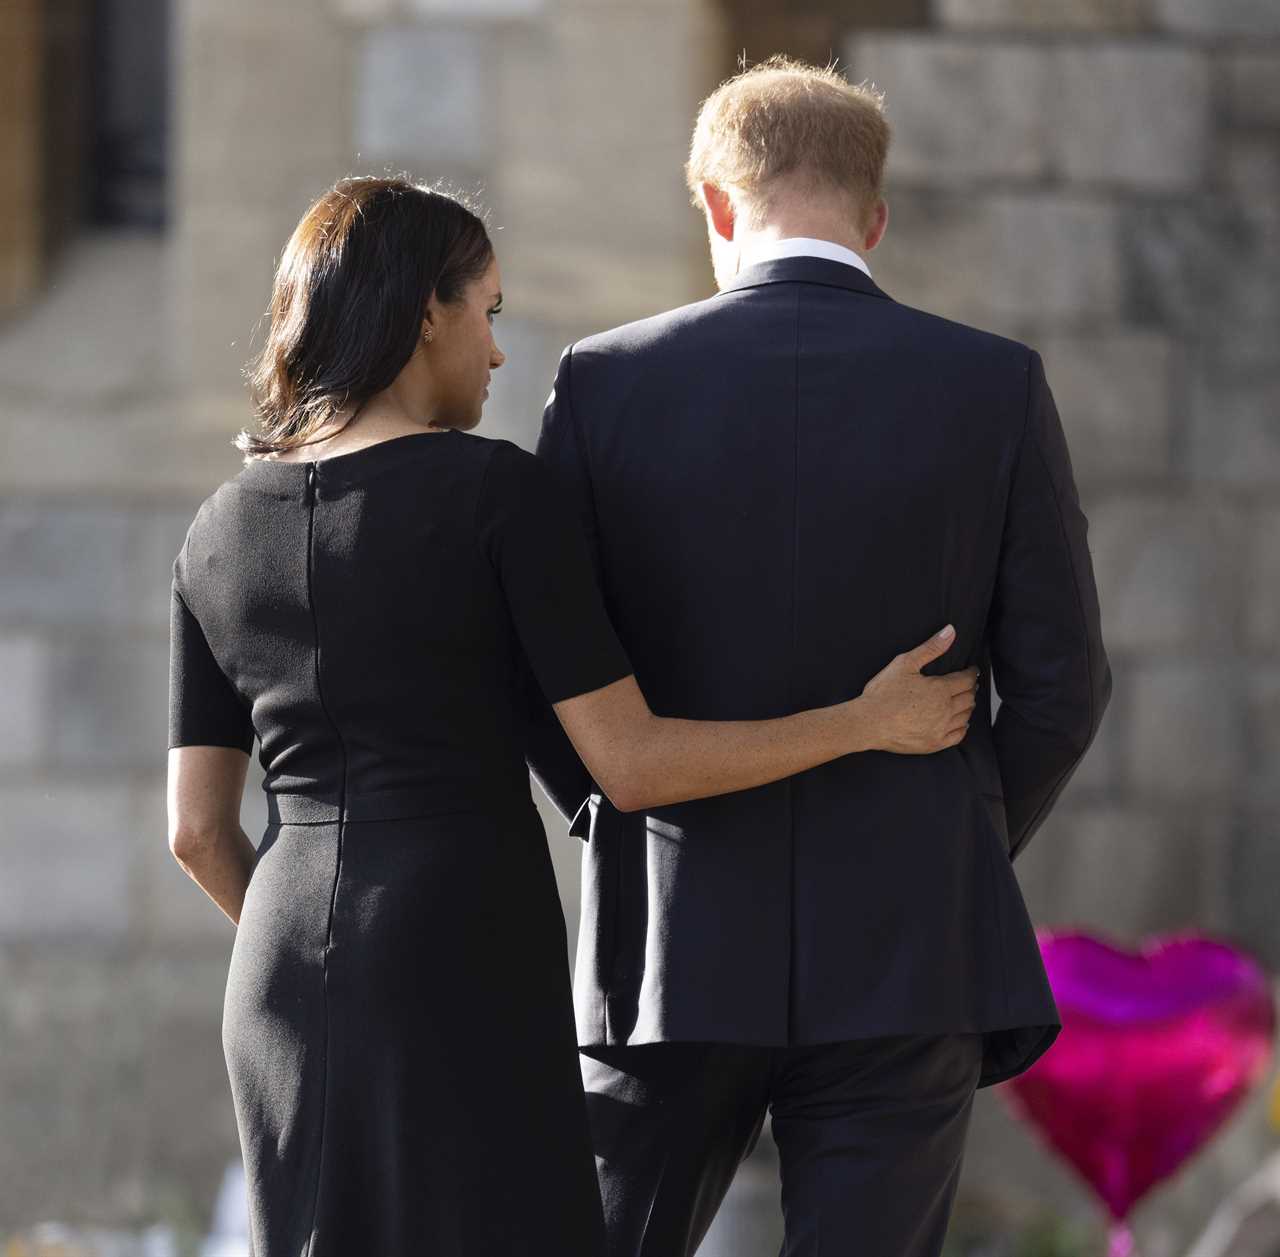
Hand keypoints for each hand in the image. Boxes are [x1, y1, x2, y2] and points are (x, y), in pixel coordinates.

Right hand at [855, 626, 978, 754]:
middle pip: (969, 698)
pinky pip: (958, 736)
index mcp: (940, 690)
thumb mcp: (904, 663)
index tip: (971, 670)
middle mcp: (945, 710)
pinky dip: (963, 727)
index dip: (971, 673)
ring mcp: (941, 729)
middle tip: (968, 684)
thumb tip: (951, 631)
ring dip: (968, 706)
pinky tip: (961, 722)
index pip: (966, 679)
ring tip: (964, 700)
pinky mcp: (934, 744)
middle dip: (970, 689)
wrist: (868, 723)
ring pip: (965, 716)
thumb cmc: (883, 693)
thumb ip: (931, 647)